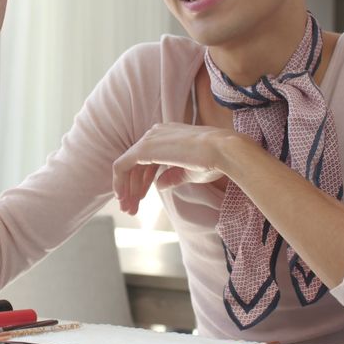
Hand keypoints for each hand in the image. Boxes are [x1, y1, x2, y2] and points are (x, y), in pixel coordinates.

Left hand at [111, 123, 240, 214]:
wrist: (223, 151)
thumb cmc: (215, 161)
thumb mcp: (190, 171)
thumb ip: (172, 176)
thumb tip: (159, 185)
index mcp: (168, 136)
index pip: (149, 160)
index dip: (143, 182)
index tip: (139, 200)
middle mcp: (156, 134)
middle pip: (137, 164)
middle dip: (132, 188)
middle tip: (130, 209)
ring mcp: (150, 139)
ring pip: (128, 167)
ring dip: (127, 190)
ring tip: (128, 210)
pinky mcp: (144, 148)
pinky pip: (122, 166)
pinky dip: (120, 183)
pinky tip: (123, 198)